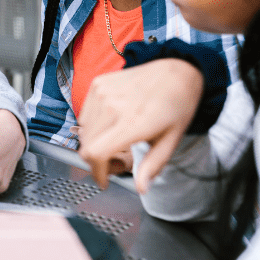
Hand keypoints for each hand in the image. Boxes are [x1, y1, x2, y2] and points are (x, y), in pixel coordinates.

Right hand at [78, 59, 203, 192]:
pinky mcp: (98, 84)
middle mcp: (112, 106)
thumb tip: (140, 188)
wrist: (175, 71)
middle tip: (117, 160)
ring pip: (83, 131)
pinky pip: (85, 114)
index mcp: (132, 122)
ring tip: (115, 141)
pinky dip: (93, 125)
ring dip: (94, 143)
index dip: (96, 172)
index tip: (104, 180)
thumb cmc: (176, 105)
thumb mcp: (171, 140)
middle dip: (98, 161)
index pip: (95, 153)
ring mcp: (102, 92)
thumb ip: (152, 166)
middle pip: (86, 146)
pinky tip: (111, 123)